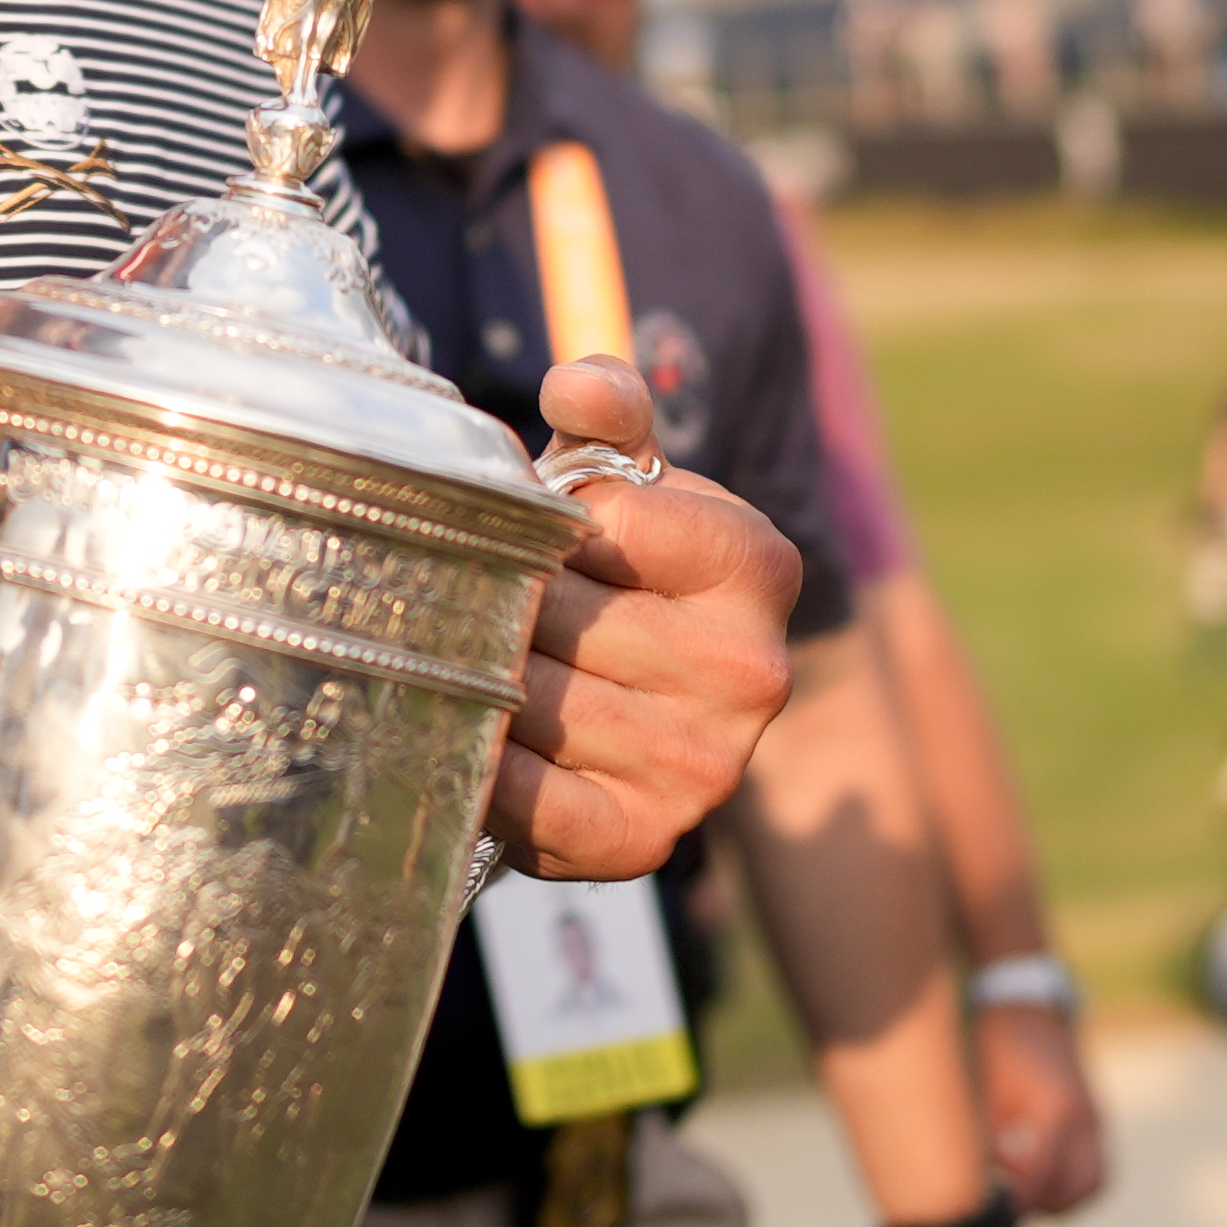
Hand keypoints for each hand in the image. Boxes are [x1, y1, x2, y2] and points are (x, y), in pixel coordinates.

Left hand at [500, 357, 799, 879]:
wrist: (643, 703)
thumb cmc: (627, 570)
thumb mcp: (627, 478)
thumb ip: (608, 413)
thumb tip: (573, 388)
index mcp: (761, 565)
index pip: (611, 521)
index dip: (546, 521)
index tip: (541, 533)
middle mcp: (753, 673)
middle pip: (558, 613)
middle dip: (501, 598)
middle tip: (477, 598)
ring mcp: (705, 765)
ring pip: (533, 698)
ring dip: (477, 675)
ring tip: (469, 659)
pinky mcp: (645, 839)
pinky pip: (531, 799)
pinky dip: (482, 766)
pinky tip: (466, 734)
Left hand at [978, 1004, 1108, 1218]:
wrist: (1028, 1003)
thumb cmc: (998, 1044)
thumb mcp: (985, 1090)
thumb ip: (985, 1142)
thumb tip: (972, 1189)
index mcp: (1057, 1110)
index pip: (1042, 1178)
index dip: (1017, 1204)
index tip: (991, 1216)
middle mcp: (1086, 1118)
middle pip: (1079, 1190)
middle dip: (1043, 1208)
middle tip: (1006, 1209)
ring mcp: (1097, 1119)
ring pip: (1094, 1183)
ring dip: (1060, 1199)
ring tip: (1021, 1195)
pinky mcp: (1096, 1118)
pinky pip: (1094, 1166)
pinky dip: (1068, 1180)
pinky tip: (1032, 1171)